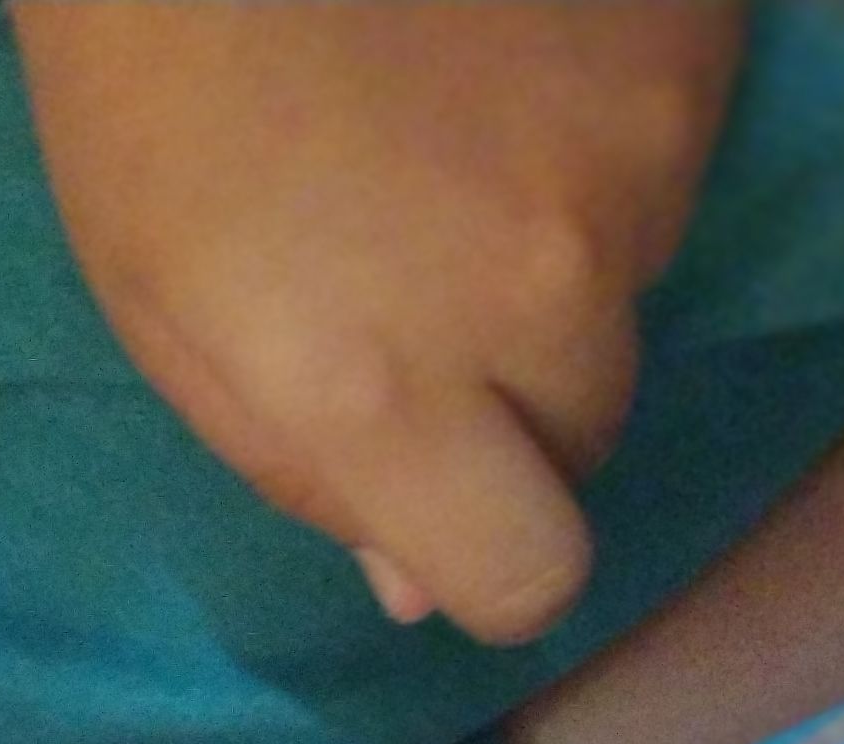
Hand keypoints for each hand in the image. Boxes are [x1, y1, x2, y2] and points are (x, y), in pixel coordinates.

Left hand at [11, 0, 744, 643]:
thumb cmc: (155, 109)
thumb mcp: (172, 322)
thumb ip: (304, 466)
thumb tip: (419, 583)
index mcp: (380, 398)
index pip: (524, 578)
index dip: (492, 561)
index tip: (458, 512)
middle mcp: (533, 303)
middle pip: (582, 438)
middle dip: (512, 401)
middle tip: (413, 290)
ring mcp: (633, 171)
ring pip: (627, 294)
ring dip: (556, 254)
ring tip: (442, 149)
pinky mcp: (689, 60)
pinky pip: (670, 159)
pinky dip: (602, 136)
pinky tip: (498, 68)